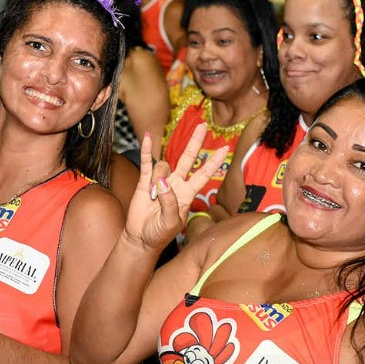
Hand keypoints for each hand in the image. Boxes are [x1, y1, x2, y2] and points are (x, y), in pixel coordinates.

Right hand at [124, 125, 227, 251]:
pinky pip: (147, 162)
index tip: (224, 148)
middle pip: (188, 158)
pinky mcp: (144, 181)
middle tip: (203, 125)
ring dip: (158, 178)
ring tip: (151, 198)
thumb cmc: (159, 234)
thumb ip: (170, 203)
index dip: (213, 162)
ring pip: (163, 165)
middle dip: (195, 142)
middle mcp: (176, 184)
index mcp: (187, 194)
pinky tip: (147, 138)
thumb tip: (163, 182)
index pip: (203, 174)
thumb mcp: (170, 222)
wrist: (141, 238)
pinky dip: (147, 150)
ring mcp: (160, 181)